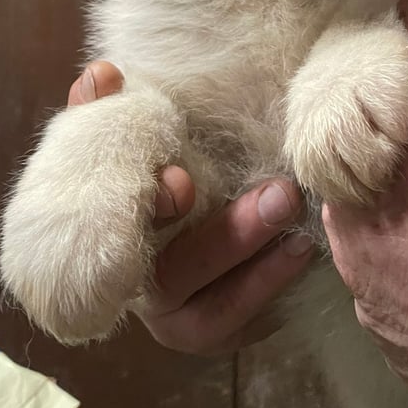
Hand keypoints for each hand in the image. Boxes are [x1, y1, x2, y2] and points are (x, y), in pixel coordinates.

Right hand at [68, 63, 313, 354]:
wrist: (184, 218)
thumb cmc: (159, 169)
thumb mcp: (137, 138)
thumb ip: (107, 107)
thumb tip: (102, 74)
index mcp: (111, 236)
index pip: (116, 230)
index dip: (148, 206)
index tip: (183, 181)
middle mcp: (136, 285)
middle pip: (175, 276)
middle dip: (229, 238)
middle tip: (282, 194)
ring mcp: (175, 318)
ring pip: (213, 313)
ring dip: (260, 275)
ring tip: (304, 236)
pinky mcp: (214, 332)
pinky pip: (244, 326)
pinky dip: (274, 294)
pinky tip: (305, 255)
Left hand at [324, 0, 407, 407]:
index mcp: (375, 170)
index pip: (357, 109)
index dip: (394, 100)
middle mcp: (355, 240)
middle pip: (356, 176)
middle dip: (396, 158)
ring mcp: (371, 305)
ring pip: (370, 234)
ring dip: (405, 216)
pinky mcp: (396, 355)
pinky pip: (390, 293)